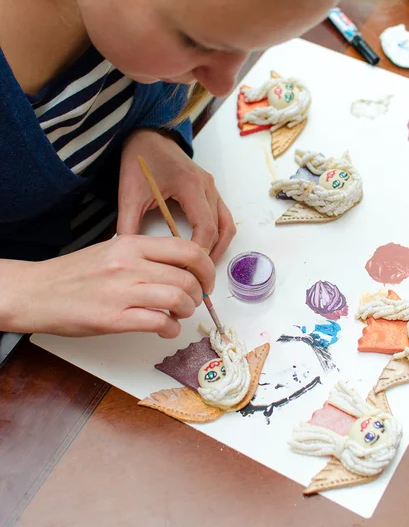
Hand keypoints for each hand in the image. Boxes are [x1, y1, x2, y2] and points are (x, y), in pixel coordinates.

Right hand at [1, 235, 214, 337]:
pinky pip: (159, 323)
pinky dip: (171, 328)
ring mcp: (122, 292)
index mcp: (131, 244)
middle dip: (200, 293)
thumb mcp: (112, 251)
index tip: (206, 278)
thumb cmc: (75, 273)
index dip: (206, 266)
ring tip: (180, 314)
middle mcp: (130, 264)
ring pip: (178, 299)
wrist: (37, 292)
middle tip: (195, 300)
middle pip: (187, 277)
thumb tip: (180, 268)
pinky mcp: (114, 319)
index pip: (186, 249)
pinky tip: (166, 328)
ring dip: (188, 310)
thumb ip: (145, 256)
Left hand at [117, 129, 235, 262]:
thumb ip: (128, 226)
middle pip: (221, 229)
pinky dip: (217, 236)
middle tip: (196, 277)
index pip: (205, 228)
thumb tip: (128, 257)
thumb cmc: (140, 161)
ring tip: (202, 268)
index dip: (198, 253)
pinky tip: (201, 249)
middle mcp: (207, 187)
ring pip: (226, 224)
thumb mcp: (129, 194)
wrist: (147, 136)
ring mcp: (212, 187)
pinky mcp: (210, 189)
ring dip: (218, 247)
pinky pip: (222, 217)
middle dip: (210, 256)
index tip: (185, 271)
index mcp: (191, 186)